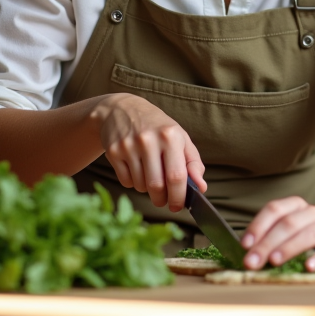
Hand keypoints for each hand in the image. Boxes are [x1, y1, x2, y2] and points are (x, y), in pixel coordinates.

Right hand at [89, 93, 204, 212]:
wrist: (122, 109)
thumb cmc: (157, 127)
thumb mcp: (180, 138)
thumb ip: (193, 164)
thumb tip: (201, 188)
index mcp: (170, 135)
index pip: (177, 176)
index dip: (179, 197)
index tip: (178, 206)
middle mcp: (148, 140)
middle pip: (156, 186)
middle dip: (162, 199)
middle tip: (164, 201)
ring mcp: (129, 146)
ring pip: (141, 186)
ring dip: (147, 190)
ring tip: (150, 175)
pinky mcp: (113, 152)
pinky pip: (126, 182)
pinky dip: (133, 183)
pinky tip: (136, 168)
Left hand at [240, 196, 314, 271]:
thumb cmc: (303, 232)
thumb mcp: (287, 227)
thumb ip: (268, 236)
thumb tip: (248, 254)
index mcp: (294, 205)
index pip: (274, 209)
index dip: (258, 226)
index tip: (245, 244)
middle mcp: (311, 213)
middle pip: (287, 224)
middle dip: (267, 244)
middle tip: (252, 262)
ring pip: (307, 235)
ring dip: (288, 248)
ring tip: (274, 261)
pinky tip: (308, 267)